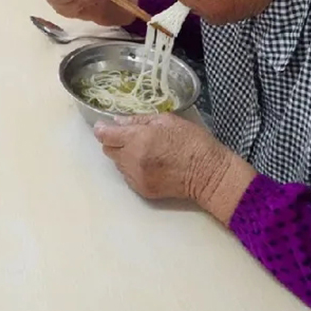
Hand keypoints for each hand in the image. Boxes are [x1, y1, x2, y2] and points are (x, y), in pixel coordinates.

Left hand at [94, 113, 255, 223]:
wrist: (208, 174)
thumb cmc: (191, 142)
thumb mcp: (167, 121)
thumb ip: (138, 120)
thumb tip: (117, 122)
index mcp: (138, 139)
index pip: (105, 136)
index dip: (102, 130)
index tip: (104, 126)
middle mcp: (132, 159)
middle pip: (108, 150)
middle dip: (114, 142)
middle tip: (130, 137)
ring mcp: (136, 177)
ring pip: (117, 164)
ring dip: (124, 156)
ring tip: (144, 151)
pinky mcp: (142, 190)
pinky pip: (127, 176)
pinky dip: (132, 169)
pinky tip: (150, 164)